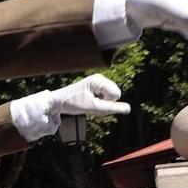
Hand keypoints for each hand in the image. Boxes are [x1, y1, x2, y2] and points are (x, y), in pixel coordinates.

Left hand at [9, 74, 129, 139]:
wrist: (58, 101)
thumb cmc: (72, 102)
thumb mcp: (93, 107)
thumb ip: (111, 108)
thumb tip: (128, 109)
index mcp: (98, 80)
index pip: (116, 94)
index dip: (107, 102)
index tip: (93, 102)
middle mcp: (99, 78)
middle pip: (115, 95)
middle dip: (105, 102)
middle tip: (90, 103)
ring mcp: (98, 82)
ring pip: (111, 97)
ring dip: (102, 103)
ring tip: (88, 102)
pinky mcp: (96, 87)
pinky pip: (105, 97)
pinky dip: (99, 102)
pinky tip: (88, 101)